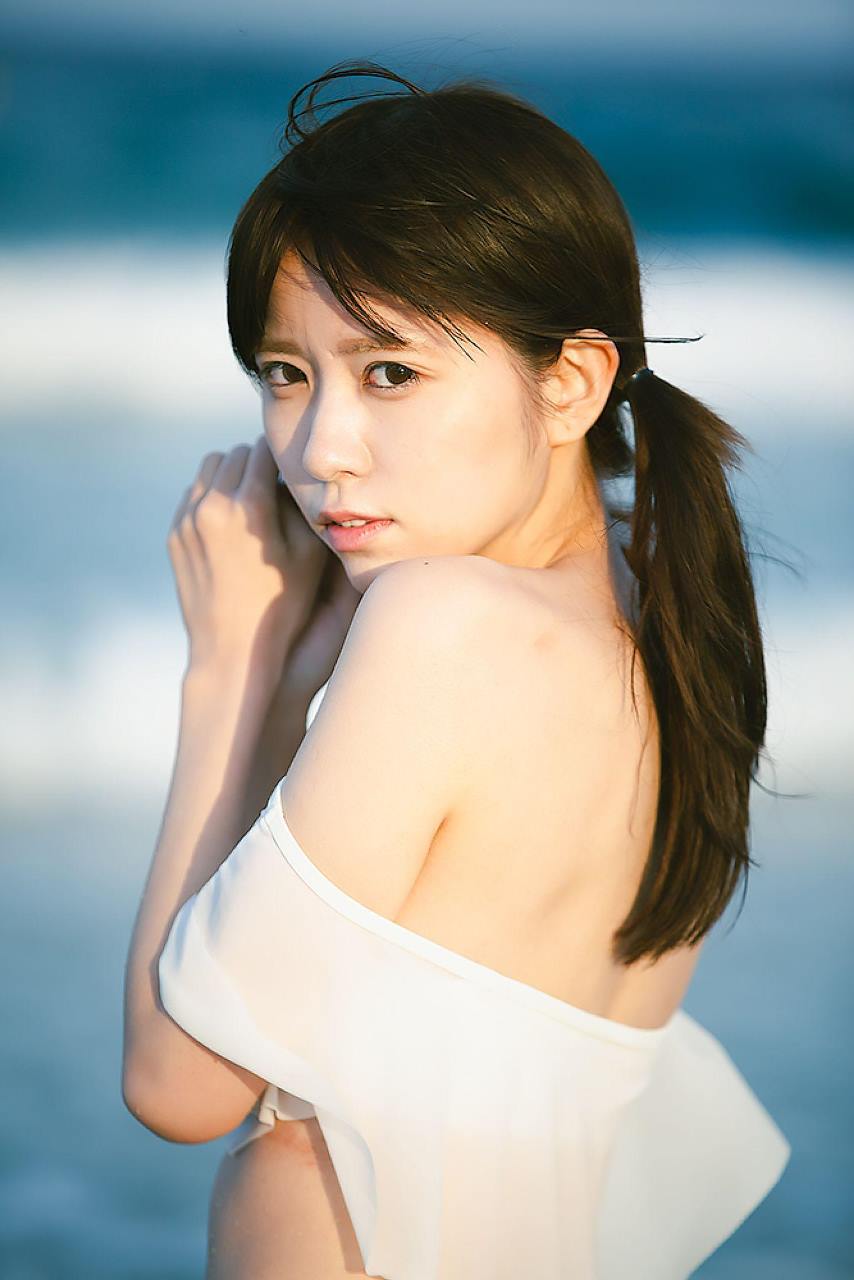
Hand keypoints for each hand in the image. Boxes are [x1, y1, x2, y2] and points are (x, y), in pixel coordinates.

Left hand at [167, 436, 334, 680]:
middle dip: (257, 462)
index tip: (294, 465)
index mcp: (249, 507)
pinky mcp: (174, 535)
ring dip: (232, 475)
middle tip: (276, 481)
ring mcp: (187, 520)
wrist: (233, 651)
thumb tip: (295, 476)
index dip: (283, 456)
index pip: (264, 452)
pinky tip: (231, 520)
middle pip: (235, 455)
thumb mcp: (309, 554)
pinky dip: (212, 496)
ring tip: (251, 498)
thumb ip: (302, 506)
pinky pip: (193, 495)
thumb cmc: (283, 606)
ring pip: (210, 469)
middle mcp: (212, 507)